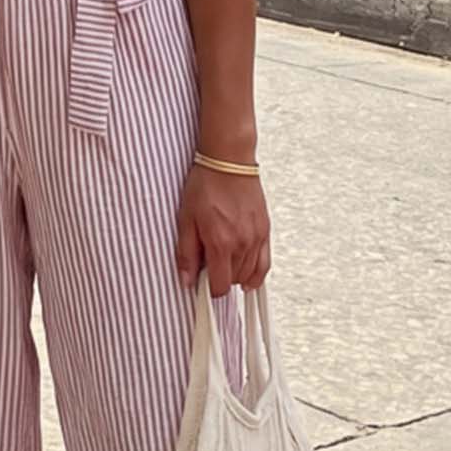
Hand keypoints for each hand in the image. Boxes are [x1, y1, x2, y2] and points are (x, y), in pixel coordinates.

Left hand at [174, 161, 269, 298]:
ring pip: (250, 274)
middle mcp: (242, 244)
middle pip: (234, 281)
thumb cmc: (205, 185)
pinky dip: (257, 274)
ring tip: (223, 263)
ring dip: (236, 275)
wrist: (228, 161)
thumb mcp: (186, 219)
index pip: (219, 286)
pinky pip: (265, 263)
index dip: (208, 289)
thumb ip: (187, 253)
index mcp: (221, 243)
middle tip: (208, 265)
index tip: (200, 282)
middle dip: (220, 278)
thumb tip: (187, 281)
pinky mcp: (265, 230)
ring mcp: (256, 238)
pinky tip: (248, 278)